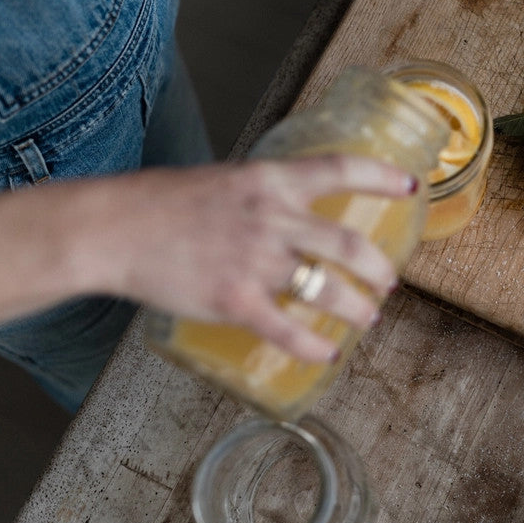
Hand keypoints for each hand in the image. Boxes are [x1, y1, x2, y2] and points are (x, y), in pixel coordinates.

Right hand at [0, 155, 418, 362]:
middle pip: (346, 244)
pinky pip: (288, 329)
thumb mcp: (223, 182)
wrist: (111, 229)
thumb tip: (291, 214)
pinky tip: (327, 353)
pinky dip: (314, 345)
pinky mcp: (235, 300)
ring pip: (327, 288)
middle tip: (389, 280)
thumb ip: (262, 197)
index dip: (383, 177)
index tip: (413, 188)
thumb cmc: (159, 204)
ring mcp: (255, 261)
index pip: (341, 169)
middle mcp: (271, 218)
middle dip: (378, 267)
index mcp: (269, 181)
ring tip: (369, 318)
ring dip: (357, 307)